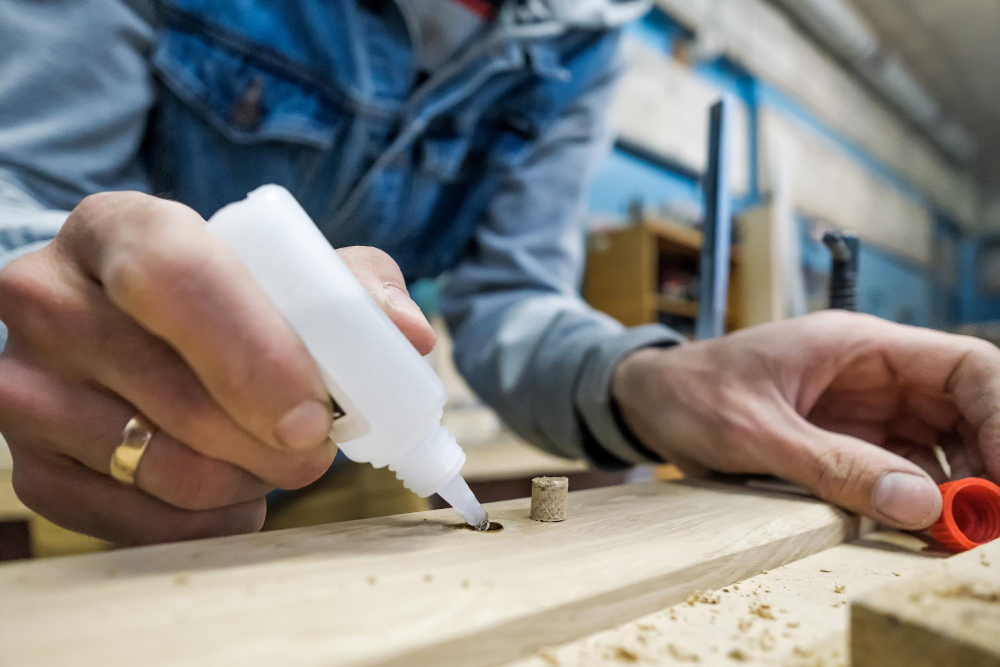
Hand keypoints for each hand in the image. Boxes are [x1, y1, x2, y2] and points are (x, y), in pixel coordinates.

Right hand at [0, 192, 434, 543]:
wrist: (128, 333)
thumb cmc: (226, 300)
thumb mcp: (290, 272)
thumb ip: (355, 291)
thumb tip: (410, 337)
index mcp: (120, 228)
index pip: (176, 277)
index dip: (253, 353)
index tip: (315, 415)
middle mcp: (49, 297)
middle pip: (173, 392)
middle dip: (272, 441)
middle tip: (317, 448)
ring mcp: (24, 385)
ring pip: (160, 467)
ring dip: (247, 480)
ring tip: (272, 457)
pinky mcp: (30, 468)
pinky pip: (137, 522)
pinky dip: (210, 520)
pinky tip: (232, 493)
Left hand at [613, 311, 999, 529]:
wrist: (647, 401)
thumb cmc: (691, 393)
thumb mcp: (755, 432)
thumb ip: (833, 465)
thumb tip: (921, 504)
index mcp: (858, 345)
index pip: (966, 366)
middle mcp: (874, 375)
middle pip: (965, 410)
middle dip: (987, 462)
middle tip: (985, 520)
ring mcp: (863, 410)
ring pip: (941, 446)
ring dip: (956, 488)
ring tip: (954, 531)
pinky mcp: (846, 442)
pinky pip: (901, 470)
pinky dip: (917, 500)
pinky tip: (918, 528)